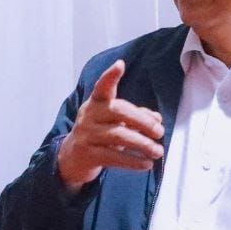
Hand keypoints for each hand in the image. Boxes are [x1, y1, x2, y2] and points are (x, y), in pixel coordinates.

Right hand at [57, 60, 163, 191]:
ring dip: (142, 144)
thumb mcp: (114, 123)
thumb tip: (157, 119)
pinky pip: (113, 157)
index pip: (102, 86)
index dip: (110, 76)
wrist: (71, 158)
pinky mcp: (87, 154)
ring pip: (118, 135)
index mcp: (97, 103)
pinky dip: (132, 161)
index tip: (120, 65)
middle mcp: (89, 115)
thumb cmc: (99, 135)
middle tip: (159, 132)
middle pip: (118, 111)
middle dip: (142, 121)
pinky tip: (146, 164)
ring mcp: (86, 134)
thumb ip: (136, 117)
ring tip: (157, 151)